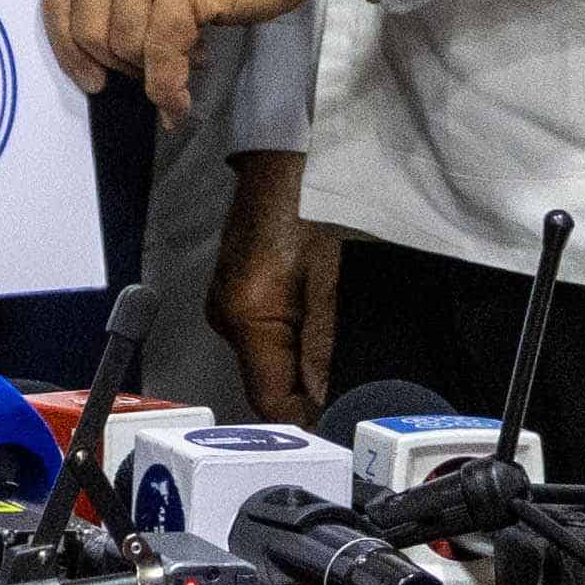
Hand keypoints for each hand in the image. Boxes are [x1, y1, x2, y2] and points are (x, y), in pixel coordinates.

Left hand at [41, 0, 357, 115]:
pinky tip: (181, 102)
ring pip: (123, 44)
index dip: (66, 47)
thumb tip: (93, 54)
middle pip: (86, 27)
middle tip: (149, 72)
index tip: (87, 78)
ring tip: (188, 59)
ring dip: (152, 70)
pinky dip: (168, 88)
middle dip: (116, 64)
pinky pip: (160, 54)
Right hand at [209, 150, 343, 429]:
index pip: (269, 400)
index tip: (345, 431)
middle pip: (266, 382)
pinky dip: (292, 343)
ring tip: (347, 361)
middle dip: (309, 395)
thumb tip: (326, 404)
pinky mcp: (235, 290)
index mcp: (245, 316)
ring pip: (267, 360)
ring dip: (302, 368)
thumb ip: (324, 349)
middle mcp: (225, 316)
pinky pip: (264, 335)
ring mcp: (226, 302)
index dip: (308, 422)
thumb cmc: (311, 203)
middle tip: (359, 399)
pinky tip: (322, 331)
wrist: (286, 154)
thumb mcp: (331, 280)